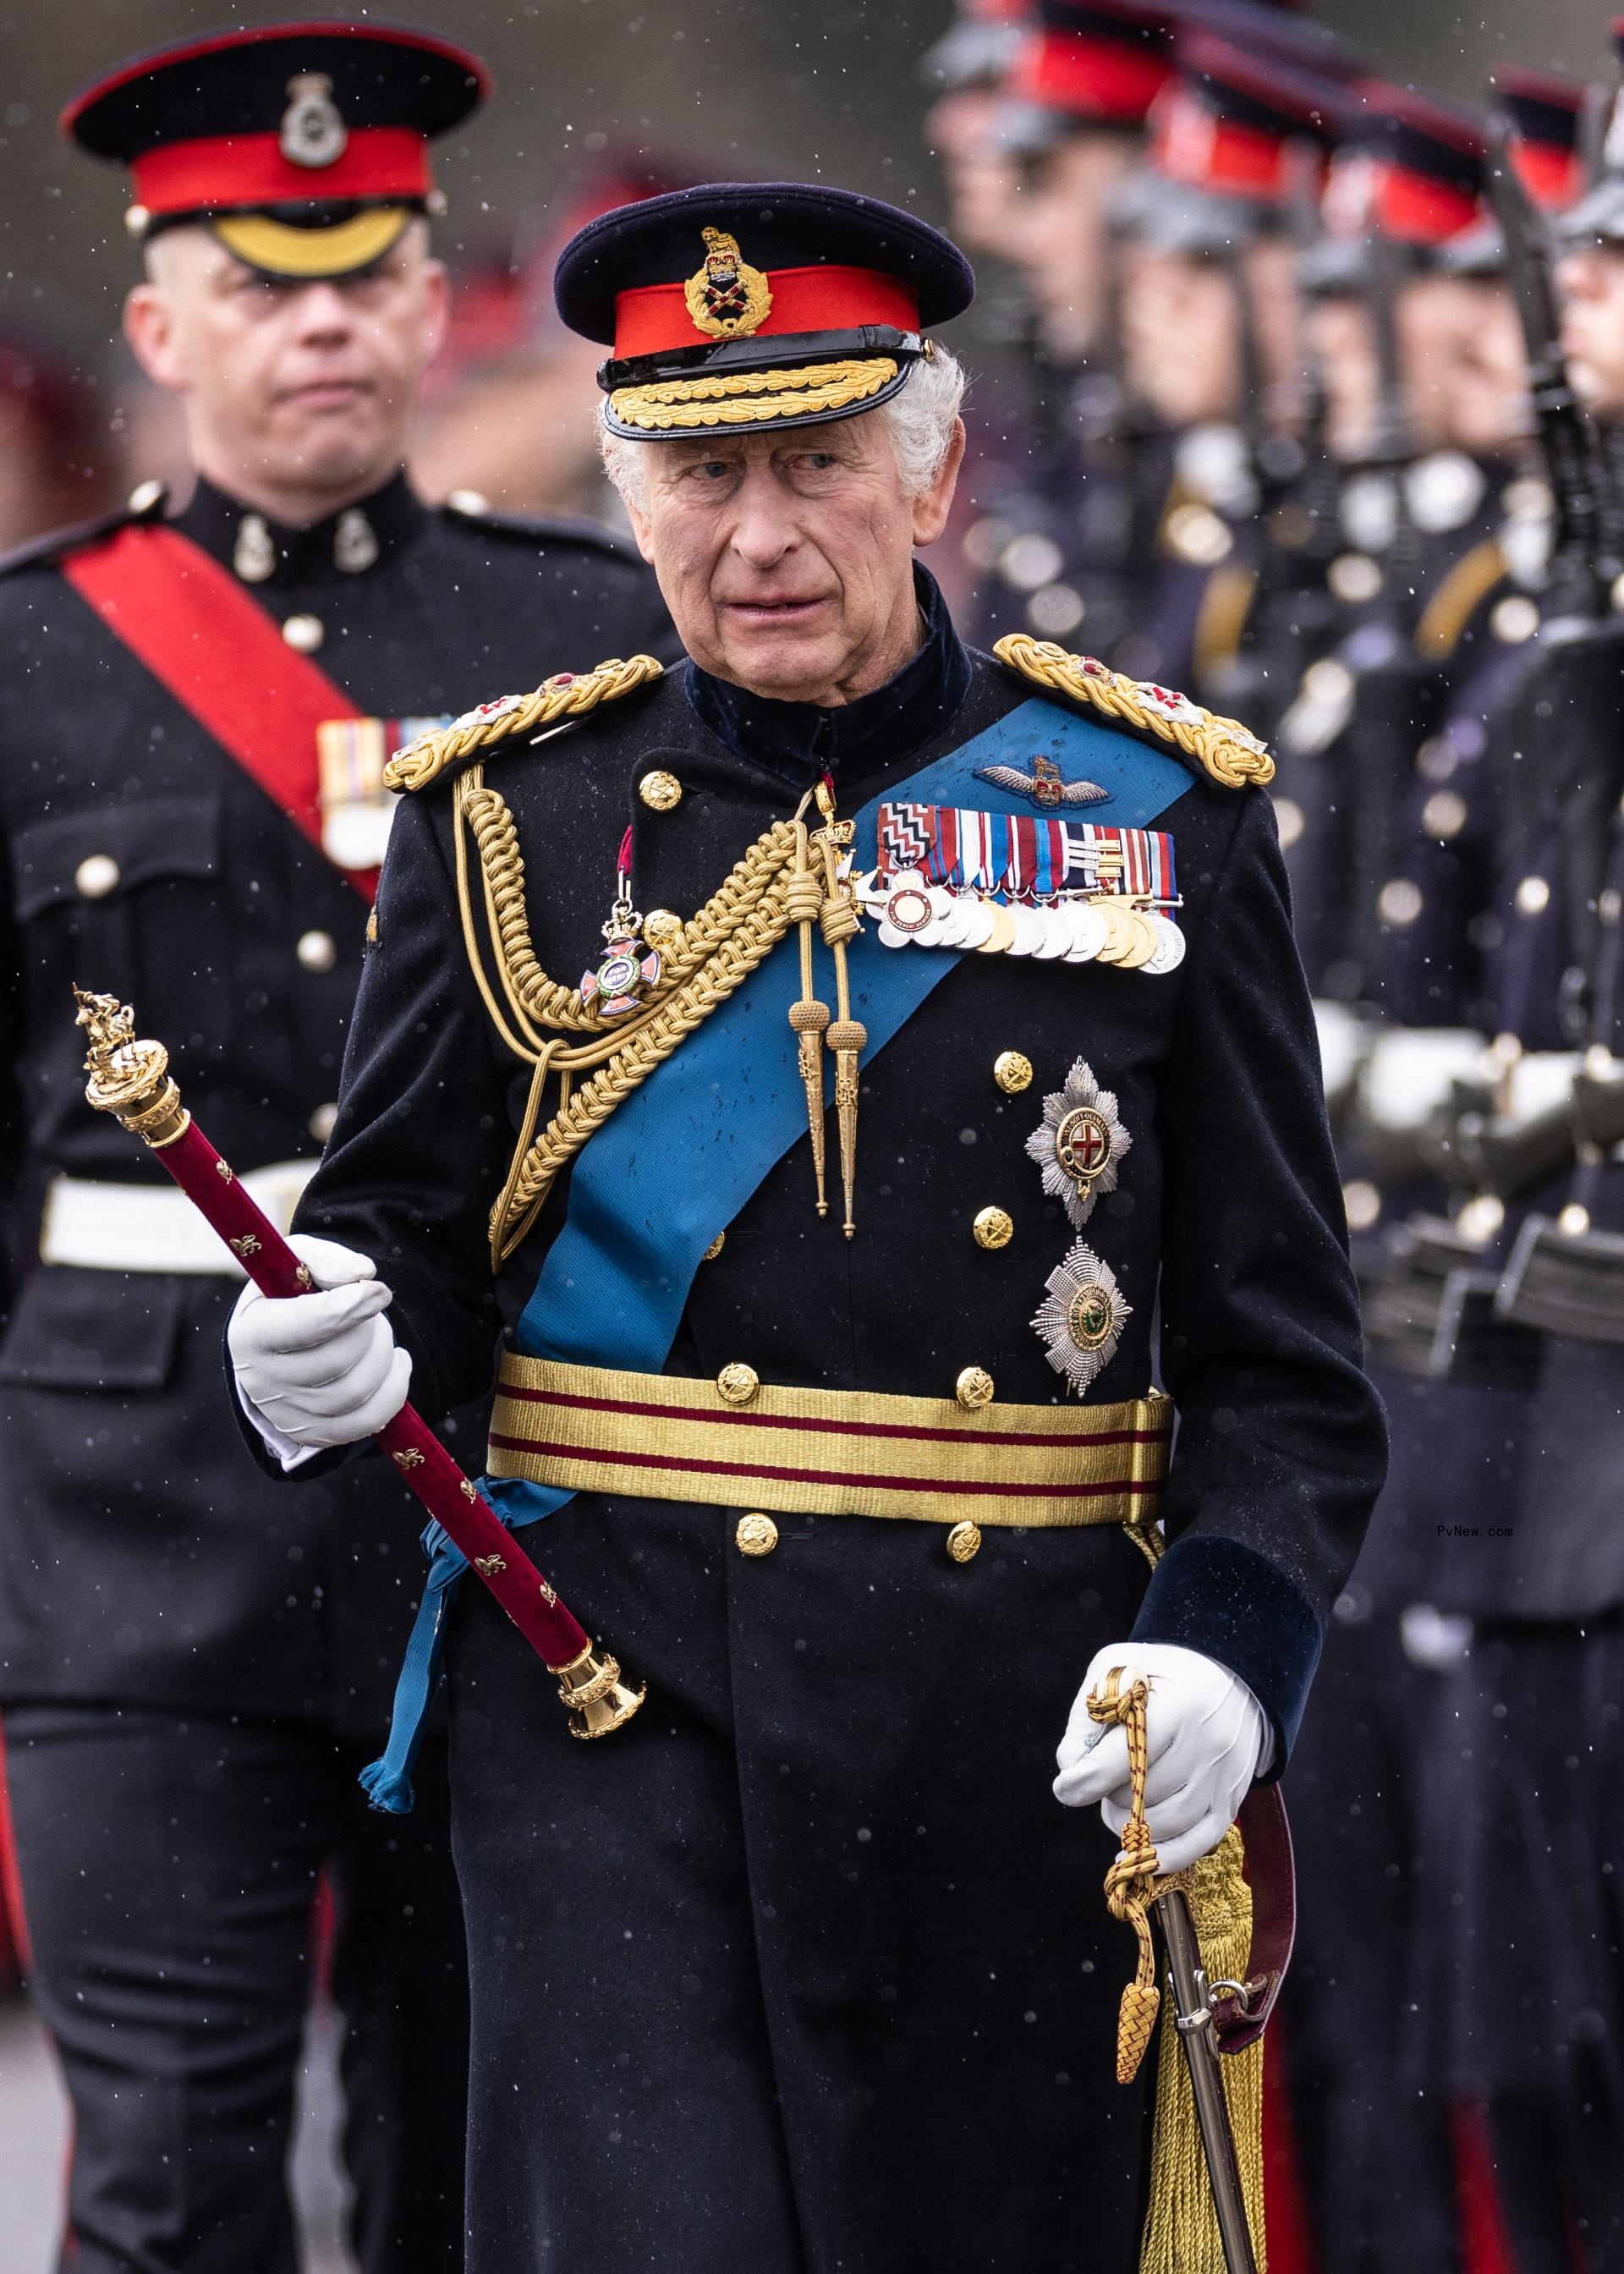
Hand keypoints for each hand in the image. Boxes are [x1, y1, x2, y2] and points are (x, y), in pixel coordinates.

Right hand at [228, 1234, 410, 1451]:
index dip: (351, 1307)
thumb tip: (364, 1275)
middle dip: (371, 1330)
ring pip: (356, 1392)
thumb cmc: (289, 1296)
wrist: (276, 1344)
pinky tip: (395, 1365)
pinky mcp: (310, 1433)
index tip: (380, 1291)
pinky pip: (366, 1422)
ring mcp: (284, 1413)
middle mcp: (260, 1379)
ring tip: (381, 1335)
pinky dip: (393, 1391)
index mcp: (252, 1332)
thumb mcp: (299, 1264)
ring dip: (384, 1357)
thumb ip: (329, 1260)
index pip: (307, 1324)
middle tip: (374, 1311)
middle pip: (338, 1360)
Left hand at [1053, 1641, 1268, 1875]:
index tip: (1065, 1787)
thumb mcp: (1118, 1668)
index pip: (1125, 1758)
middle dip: (1109, 1794)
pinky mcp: (1231, 1801)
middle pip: (1142, 1795)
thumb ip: (1087, 1715)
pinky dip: (1163, 1855)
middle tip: (1105, 1777)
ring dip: (1129, 1824)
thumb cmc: (1163, 1673)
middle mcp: (1206, 1746)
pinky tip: (1137, 1853)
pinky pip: (1196, 1845)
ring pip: (1165, 1824)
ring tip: (1120, 1801)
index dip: (1086, 1780)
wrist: (1232, 1678)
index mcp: (1178, 1707)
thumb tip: (1070, 1769)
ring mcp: (1224, 1778)